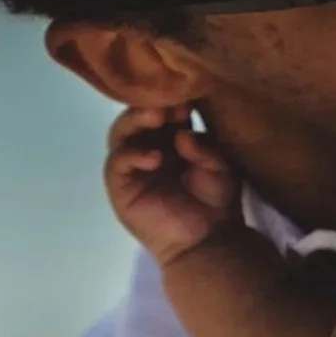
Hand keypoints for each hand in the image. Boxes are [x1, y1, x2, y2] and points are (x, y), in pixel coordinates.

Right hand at [103, 105, 240, 262]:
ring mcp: (132, 168)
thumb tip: (183, 134)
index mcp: (170, 141)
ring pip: (121, 133)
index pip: (160, 110)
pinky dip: (133, 154)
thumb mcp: (218, 166)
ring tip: (157, 117)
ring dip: (135, 120)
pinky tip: (155, 157)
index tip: (187, 94)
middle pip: (136, 117)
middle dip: (150, 105)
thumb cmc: (215, 204)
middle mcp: (147, 149)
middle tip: (169, 102)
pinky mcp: (121, 188)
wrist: (209, 242)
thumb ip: (201, 144)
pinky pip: (118, 162)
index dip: (170, 100)